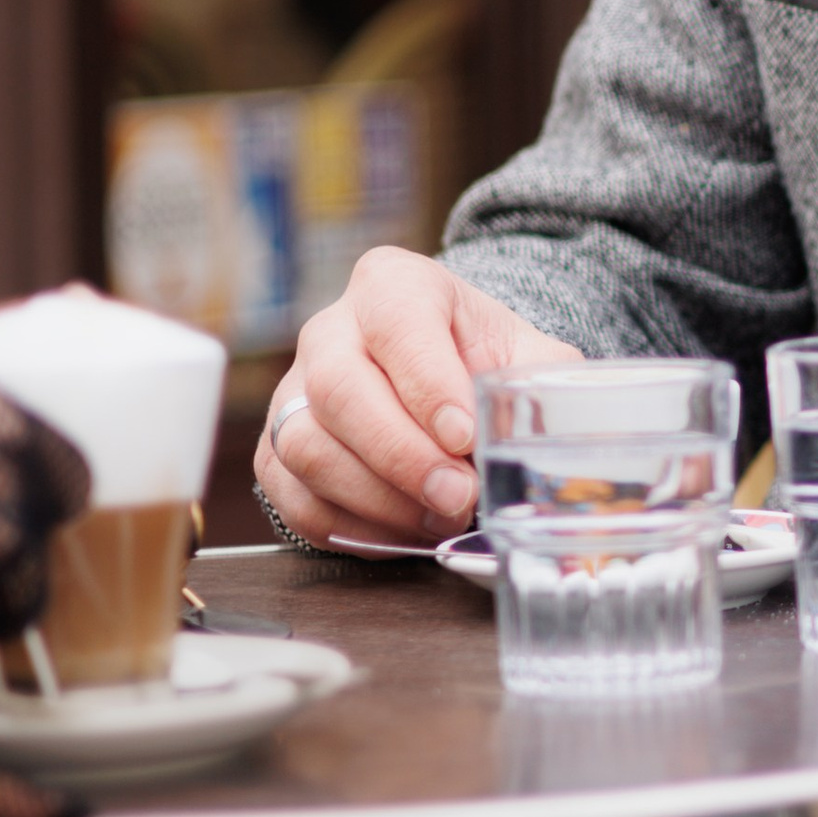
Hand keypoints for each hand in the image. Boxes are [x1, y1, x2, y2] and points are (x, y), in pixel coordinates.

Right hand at [253, 248, 579, 548]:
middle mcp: (330, 332)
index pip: (395, 323)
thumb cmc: (485, 363)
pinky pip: (295, 497)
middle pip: (338, 389)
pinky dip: (353, 527)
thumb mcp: (527, 357)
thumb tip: (538, 445)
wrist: (449, 381)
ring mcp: (295, 392)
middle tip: (457, 496)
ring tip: (441, 518)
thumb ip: (540, 389)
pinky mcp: (277, 451)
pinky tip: (406, 532)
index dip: (427, 384)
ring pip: (305, 446)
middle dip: (401, 455)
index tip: (465, 436)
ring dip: (377, 498)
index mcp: (393, 285)